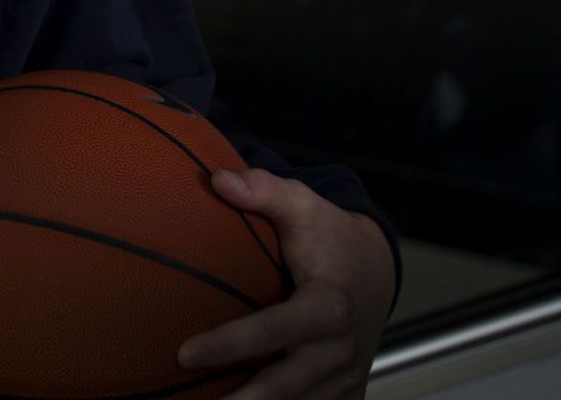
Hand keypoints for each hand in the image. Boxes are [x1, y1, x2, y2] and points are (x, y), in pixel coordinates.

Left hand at [175, 170, 394, 399]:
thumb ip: (263, 191)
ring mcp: (345, 377)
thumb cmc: (330, 237)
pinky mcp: (344, 394)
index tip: (184, 353)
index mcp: (329, 307)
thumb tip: (219, 181)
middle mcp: (340, 350)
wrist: (376, 271)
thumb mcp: (304, 205)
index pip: (273, 331)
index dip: (229, 344)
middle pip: (284, 386)